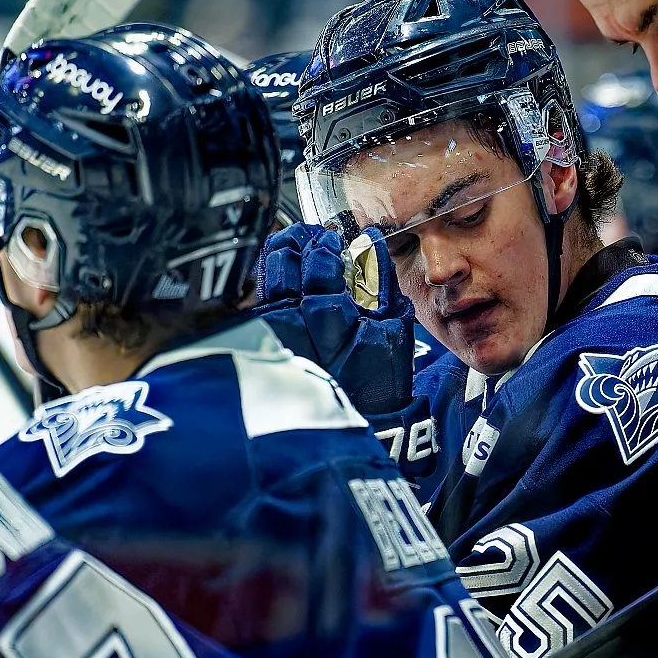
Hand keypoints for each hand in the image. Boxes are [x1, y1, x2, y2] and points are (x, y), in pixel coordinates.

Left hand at [255, 223, 414, 415]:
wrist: (356, 422)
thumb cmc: (381, 380)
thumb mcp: (396, 331)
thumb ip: (383, 283)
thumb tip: (369, 243)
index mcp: (333, 318)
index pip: (319, 265)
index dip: (322, 246)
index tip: (330, 239)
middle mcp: (298, 323)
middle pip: (286, 266)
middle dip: (295, 242)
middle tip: (308, 234)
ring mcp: (277, 334)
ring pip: (268, 281)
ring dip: (279, 256)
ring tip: (292, 244)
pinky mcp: (266, 345)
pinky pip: (260, 302)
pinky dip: (269, 282)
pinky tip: (279, 274)